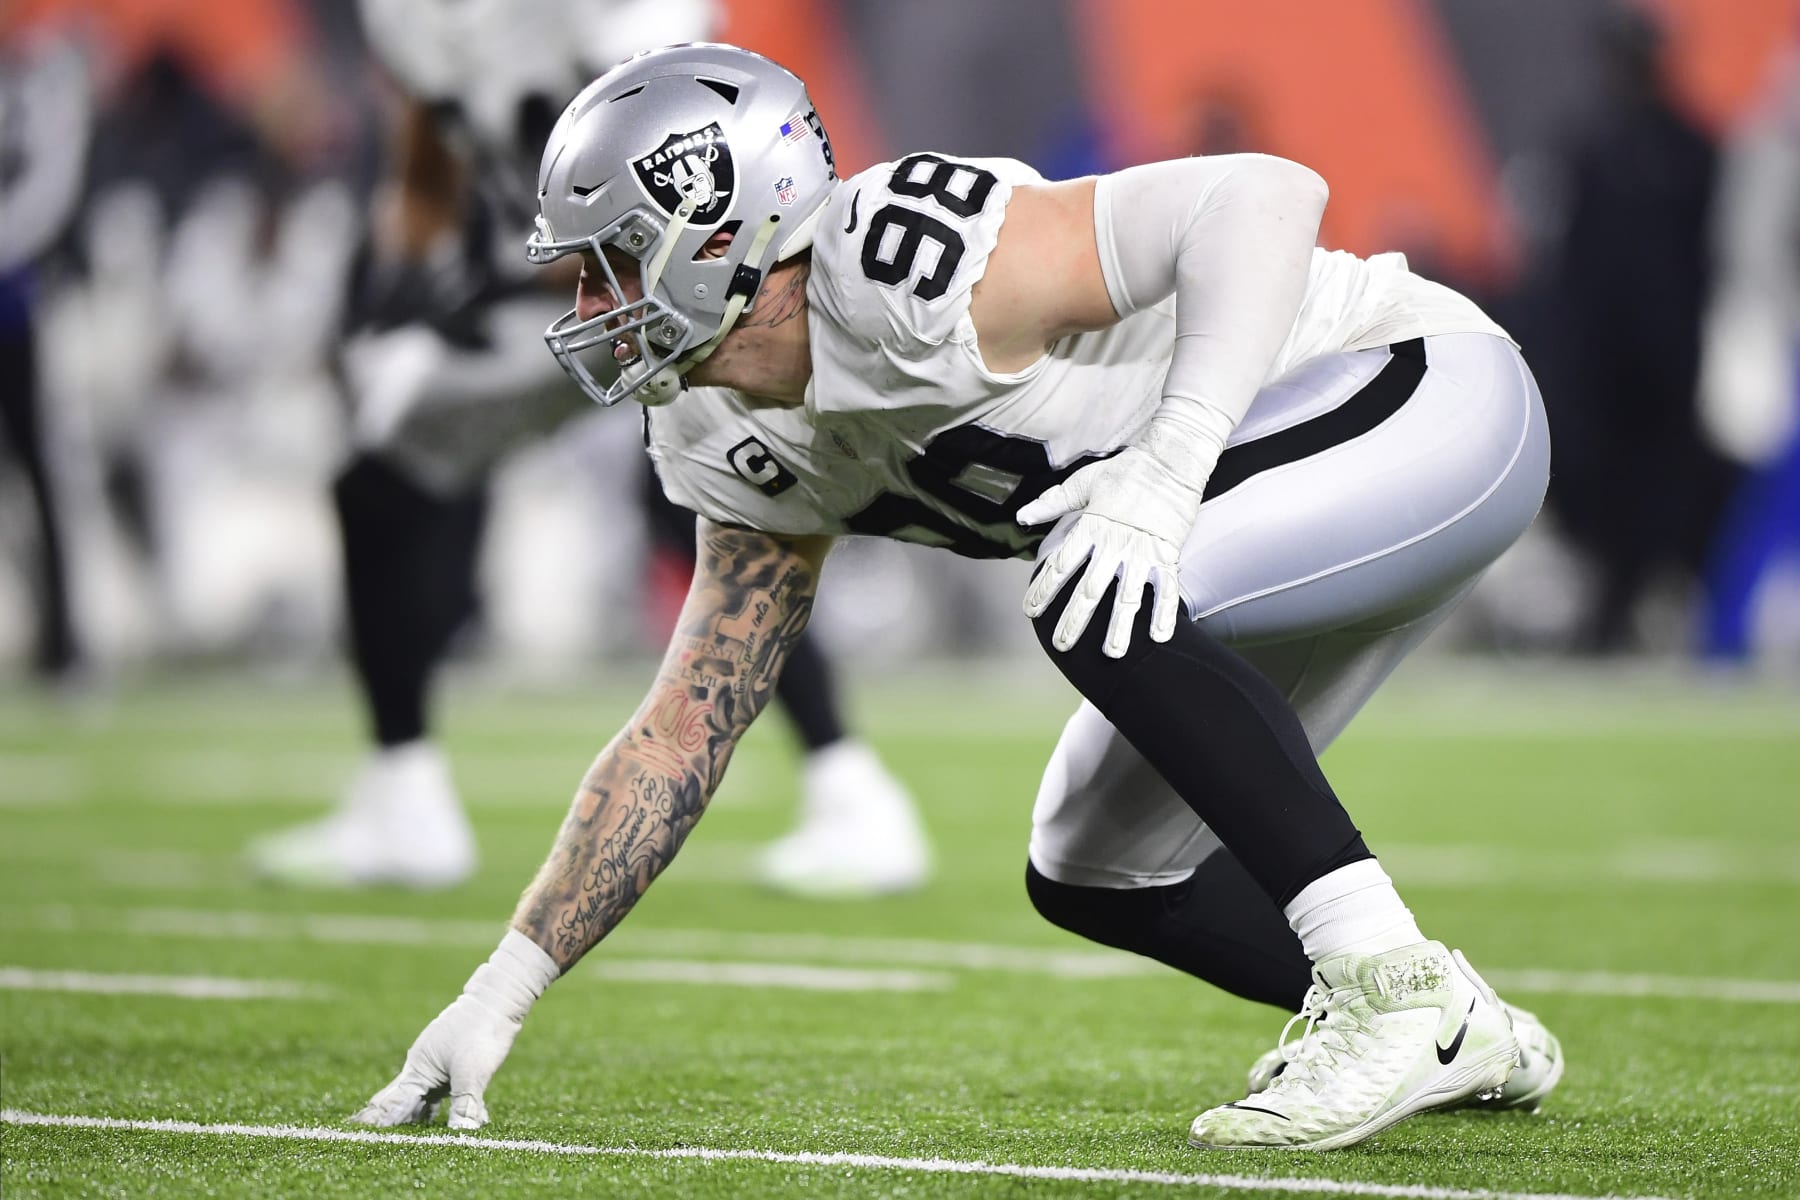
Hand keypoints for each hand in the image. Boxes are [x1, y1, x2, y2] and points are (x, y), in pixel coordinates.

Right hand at [350, 992, 522, 1130]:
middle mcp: (421, 1069)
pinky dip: (446, 1108)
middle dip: (392, 1122)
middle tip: (372, 1141)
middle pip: (401, 1103)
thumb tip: (461, 1134)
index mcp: (417, 1071)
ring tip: (410, 1138)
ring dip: (418, 1118)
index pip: (391, 1105)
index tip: (360, 1136)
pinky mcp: (453, 1064)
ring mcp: (437, 1066)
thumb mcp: (473, 1073)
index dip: (376, 1122)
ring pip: (422, 1098)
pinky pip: (442, 1092)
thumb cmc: (480, 1033)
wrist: (497, 1000)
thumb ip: (465, 1105)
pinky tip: (461, 1120)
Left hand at [1017, 448, 1202, 657]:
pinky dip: (1165, 614)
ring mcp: (1143, 553)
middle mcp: (1114, 545)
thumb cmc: (1127, 469)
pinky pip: (1167, 590)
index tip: (1030, 611)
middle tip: (1062, 645)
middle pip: (1090, 591)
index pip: (1060, 565)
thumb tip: (1022, 516)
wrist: (1171, 460)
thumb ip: (1052, 502)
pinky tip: (1160, 638)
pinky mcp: (1168, 554)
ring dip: (1120, 628)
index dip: (1042, 590)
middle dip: (1075, 620)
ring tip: (1113, 654)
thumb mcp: (1084, 482)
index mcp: (1091, 527)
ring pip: (1128, 598)